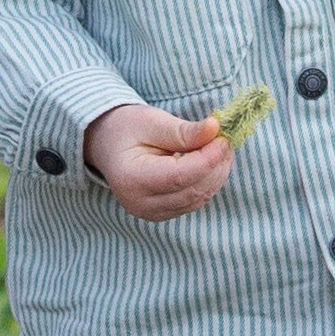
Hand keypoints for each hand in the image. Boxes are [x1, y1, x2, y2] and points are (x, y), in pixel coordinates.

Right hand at [83, 102, 233, 219]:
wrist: (108, 145)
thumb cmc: (127, 129)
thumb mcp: (152, 122)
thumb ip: (183, 131)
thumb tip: (215, 129)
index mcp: (132, 179)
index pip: (179, 176)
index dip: (207, 159)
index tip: (223, 138)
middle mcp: (140, 204)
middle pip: (192, 190)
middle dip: (215, 165)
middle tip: (226, 140)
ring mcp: (152, 213)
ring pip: (198, 199)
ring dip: (216, 174)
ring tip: (219, 148)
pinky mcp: (163, 214)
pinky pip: (194, 201)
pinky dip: (208, 182)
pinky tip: (211, 162)